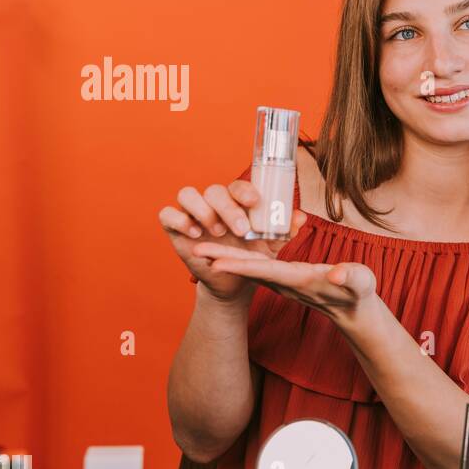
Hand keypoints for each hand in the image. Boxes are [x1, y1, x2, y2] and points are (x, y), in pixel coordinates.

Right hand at [159, 180, 307, 302]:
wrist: (234, 282)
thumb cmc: (252, 256)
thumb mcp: (271, 245)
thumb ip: (284, 230)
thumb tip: (300, 216)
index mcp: (236, 201)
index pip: (237, 186)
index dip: (244, 191)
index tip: (255, 202)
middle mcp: (213, 202)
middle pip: (214, 191)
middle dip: (228, 208)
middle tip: (241, 230)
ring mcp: (192, 213)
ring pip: (188, 194)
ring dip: (202, 210)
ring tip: (218, 232)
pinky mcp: (174, 227)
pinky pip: (167, 214)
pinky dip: (179, 220)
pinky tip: (195, 234)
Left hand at [191, 241, 377, 323]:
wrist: (354, 310)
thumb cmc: (359, 293)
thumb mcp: (362, 283)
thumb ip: (350, 276)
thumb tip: (337, 273)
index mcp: (301, 280)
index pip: (266, 272)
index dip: (241, 267)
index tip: (217, 263)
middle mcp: (286, 282)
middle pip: (249, 269)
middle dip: (223, 259)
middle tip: (195, 249)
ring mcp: (283, 282)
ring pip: (250, 267)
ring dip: (226, 258)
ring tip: (201, 248)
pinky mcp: (284, 278)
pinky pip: (257, 266)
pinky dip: (240, 259)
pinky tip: (226, 250)